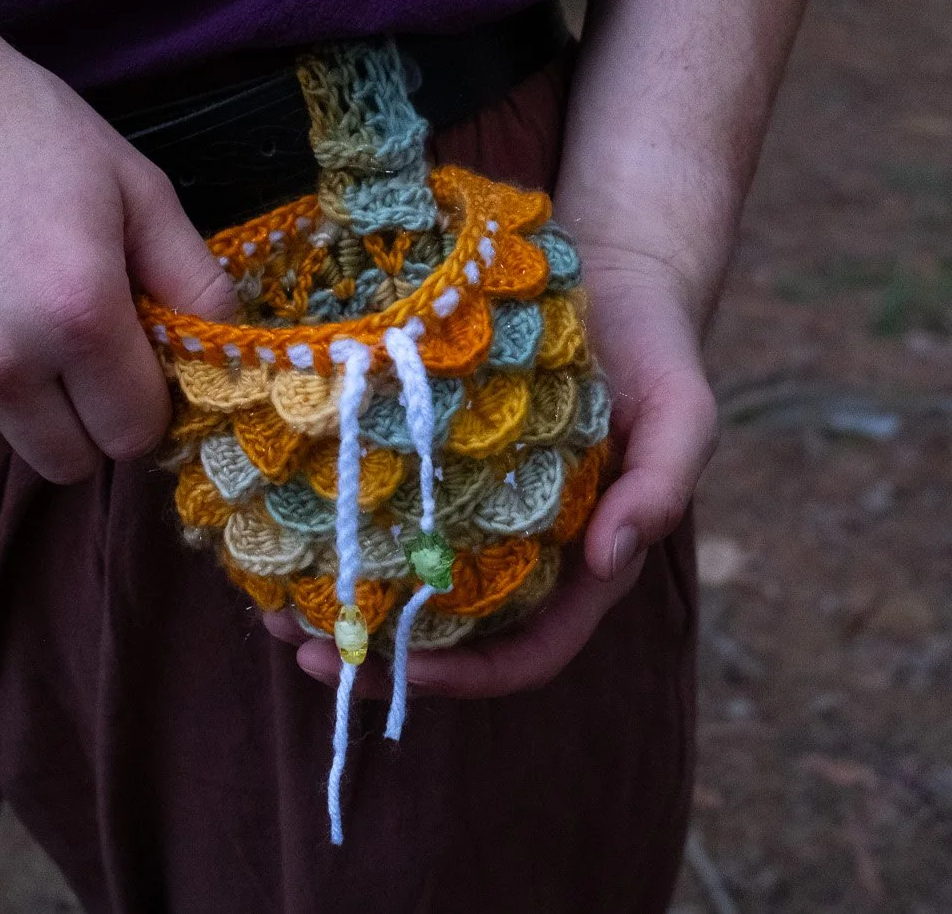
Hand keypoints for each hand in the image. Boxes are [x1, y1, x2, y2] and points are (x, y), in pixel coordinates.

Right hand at [0, 29, 236, 482]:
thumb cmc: (18, 125)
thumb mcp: (134, 185)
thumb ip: (193, 279)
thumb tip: (235, 355)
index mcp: (76, 313)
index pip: (133, 435)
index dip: (143, 402)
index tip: (133, 362)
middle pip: (66, 461)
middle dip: (84, 417)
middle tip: (71, 345)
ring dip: (11, 405)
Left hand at [267, 240, 715, 694]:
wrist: (618, 274)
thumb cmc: (657, 350)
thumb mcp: (683, 412)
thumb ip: (661, 487)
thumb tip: (609, 560)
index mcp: (582, 564)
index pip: (526, 652)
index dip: (465, 677)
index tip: (402, 671)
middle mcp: (521, 551)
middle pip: (445, 636)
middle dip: (373, 657)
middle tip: (300, 650)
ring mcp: (472, 509)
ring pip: (398, 582)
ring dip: (335, 604)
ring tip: (268, 607)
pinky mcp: (433, 459)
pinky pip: (381, 509)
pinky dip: (333, 527)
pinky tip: (281, 521)